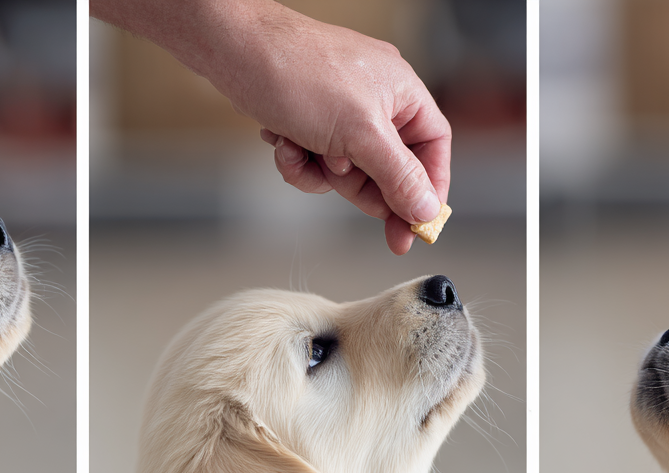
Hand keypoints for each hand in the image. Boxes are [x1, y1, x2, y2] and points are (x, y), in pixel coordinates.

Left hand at [233, 12, 449, 254]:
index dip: (429, 189)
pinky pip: (316, 161)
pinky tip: (281, 140)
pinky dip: (298, 160)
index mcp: (402, 93)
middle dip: (357, 181)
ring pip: (346, 171)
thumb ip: (399, 176)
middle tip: (339, 181)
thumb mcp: (360, 133)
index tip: (418, 226)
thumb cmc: (299, 73)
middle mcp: (376, 100)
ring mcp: (340, 111)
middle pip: (387, 169)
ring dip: (320, 172)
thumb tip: (427, 208)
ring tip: (301, 148)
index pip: (433, 149)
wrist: (234, 51)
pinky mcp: (308, 120)